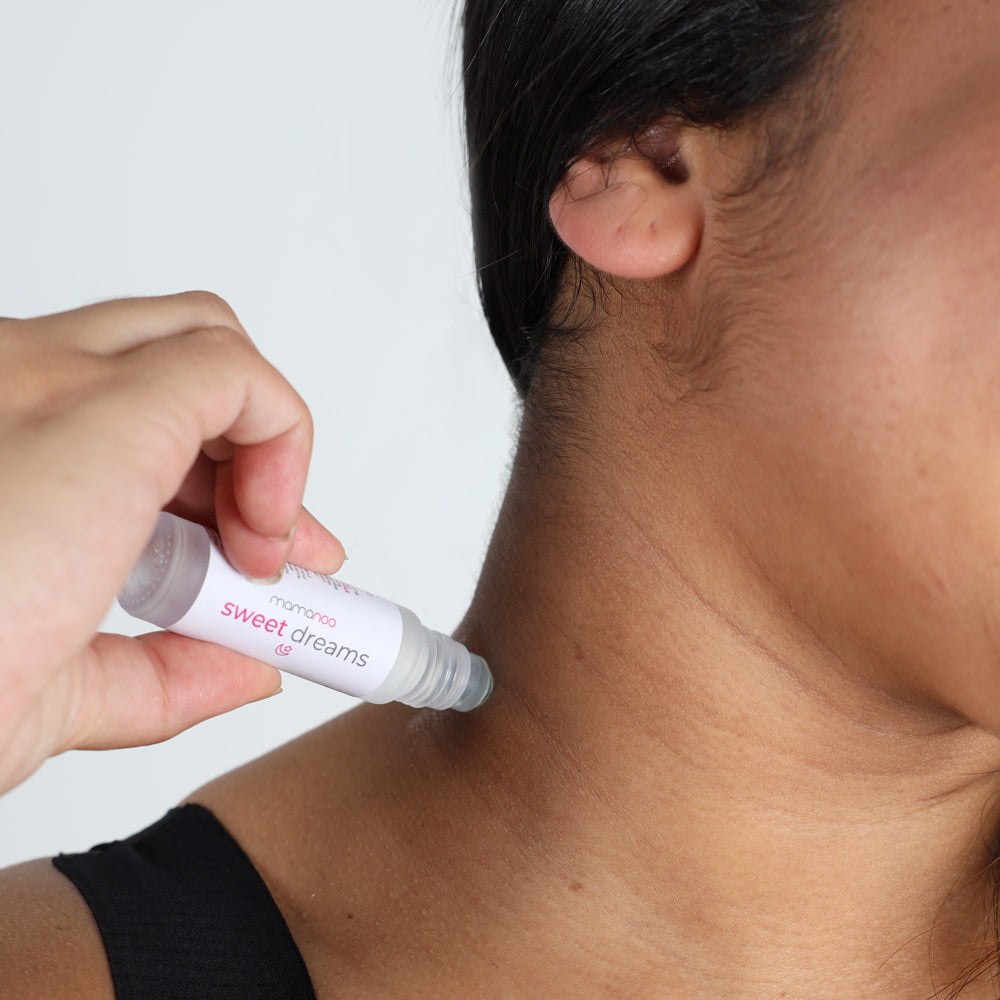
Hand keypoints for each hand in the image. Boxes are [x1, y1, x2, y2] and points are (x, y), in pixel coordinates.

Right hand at [0, 292, 344, 794]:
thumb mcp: (54, 688)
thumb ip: (160, 676)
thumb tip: (252, 670)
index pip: (128, 404)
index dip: (209, 479)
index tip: (254, 556)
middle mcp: (16, 386)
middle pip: (173, 366)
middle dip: (244, 458)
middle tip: (278, 553)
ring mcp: (55, 380)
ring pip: (206, 347)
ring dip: (262, 454)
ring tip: (272, 556)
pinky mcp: (109, 401)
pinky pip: (239, 377)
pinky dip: (283, 444)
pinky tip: (264, 536)